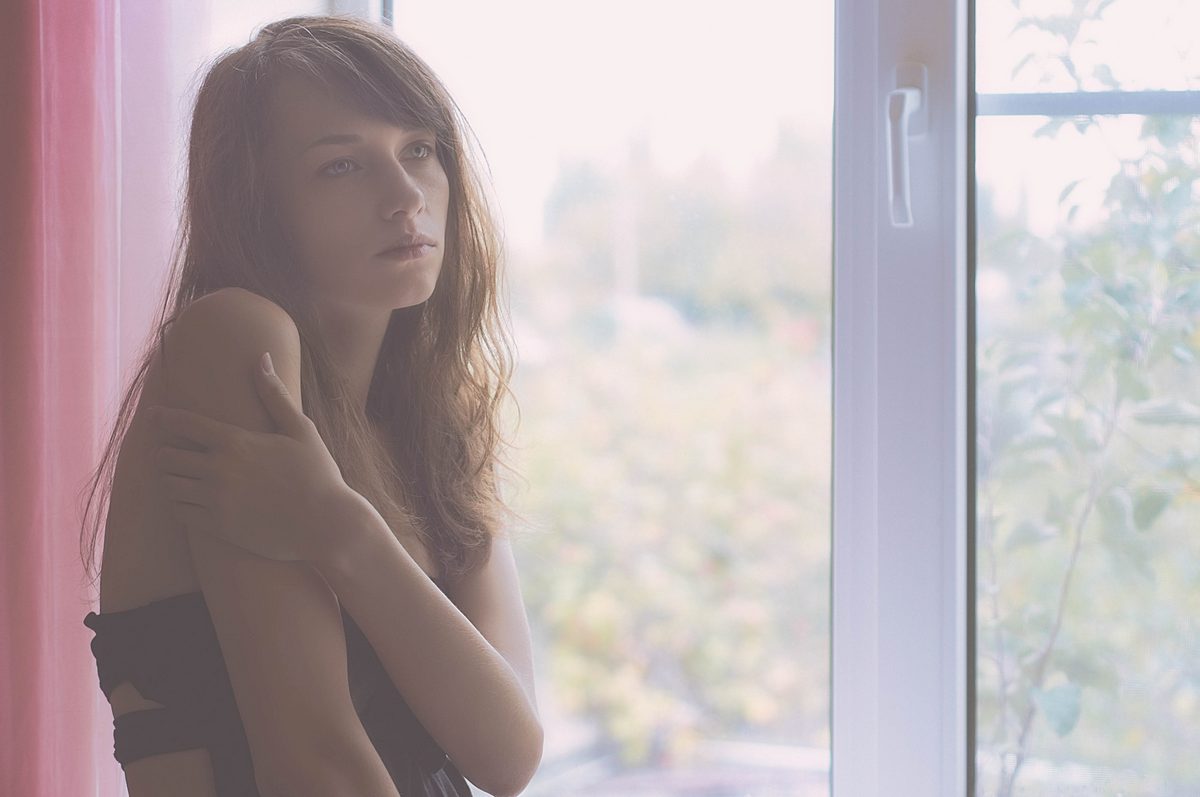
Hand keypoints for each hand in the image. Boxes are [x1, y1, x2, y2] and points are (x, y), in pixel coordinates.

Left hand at [148, 352, 353, 563]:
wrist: (325, 524)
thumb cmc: (317, 474)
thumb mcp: (301, 430)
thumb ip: (274, 395)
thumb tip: (262, 358)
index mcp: (237, 442)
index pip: (185, 424)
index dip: (164, 417)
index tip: (154, 415)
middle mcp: (220, 470)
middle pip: (168, 456)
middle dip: (164, 451)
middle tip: (167, 450)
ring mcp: (216, 500)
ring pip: (170, 485)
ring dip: (169, 478)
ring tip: (175, 475)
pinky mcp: (218, 526)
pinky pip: (180, 512)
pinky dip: (178, 503)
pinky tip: (188, 499)